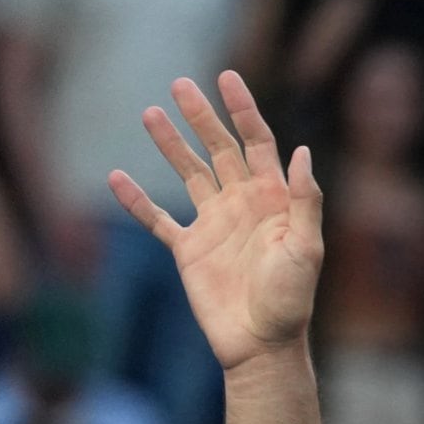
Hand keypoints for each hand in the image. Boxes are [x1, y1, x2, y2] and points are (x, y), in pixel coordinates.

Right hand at [107, 72, 324, 371]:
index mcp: (273, 200)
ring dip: (171, 145)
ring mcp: (214, 225)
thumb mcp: (307, 248)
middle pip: (219, 149)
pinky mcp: (189, 251)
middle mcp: (242, 205)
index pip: (257, 143)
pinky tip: (117, 177)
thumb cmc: (292, 299)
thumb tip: (301, 151)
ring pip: (189, 173)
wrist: (262, 344)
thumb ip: (305, 200)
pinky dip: (137, 200)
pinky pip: (158, 219)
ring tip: (149, 112)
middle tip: (180, 85)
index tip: (226, 79)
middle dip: (201, 117)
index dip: (243, 110)